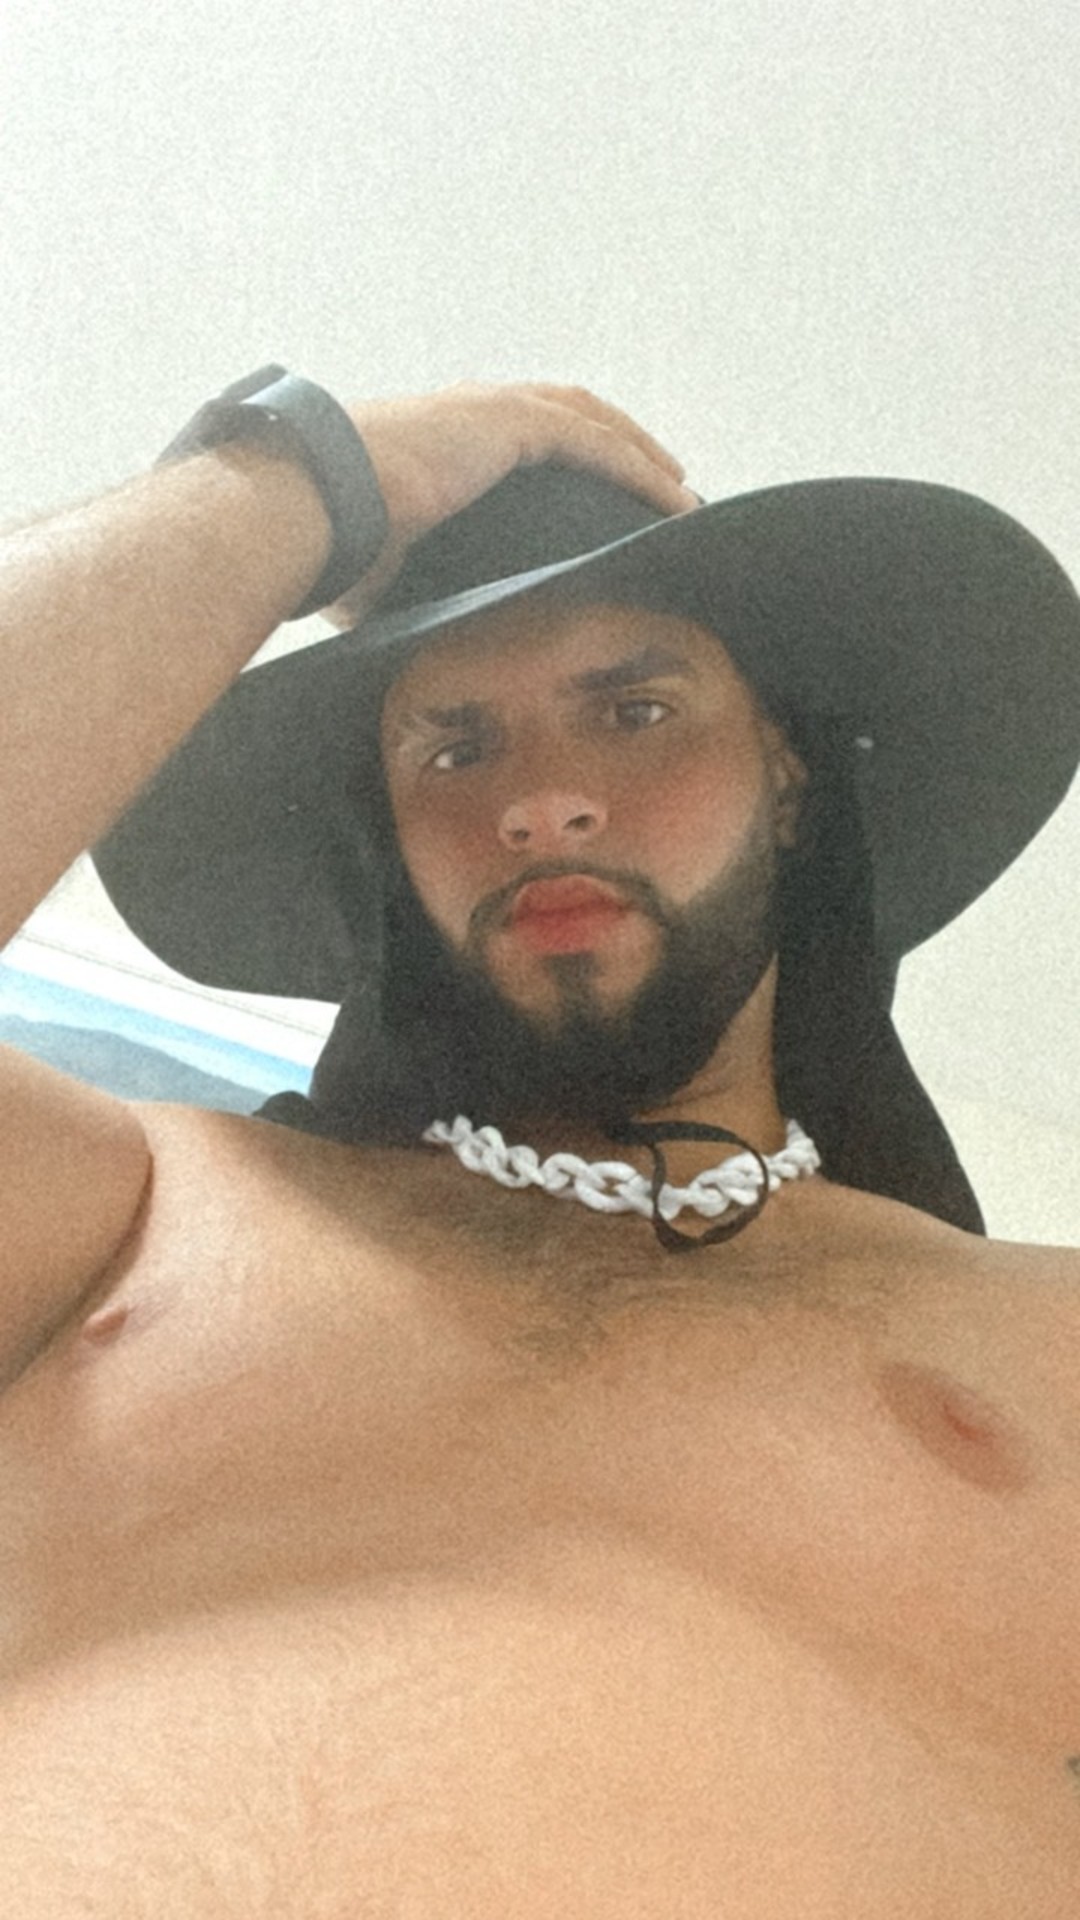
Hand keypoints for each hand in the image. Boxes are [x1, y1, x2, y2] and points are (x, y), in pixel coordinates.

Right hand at [324, 381, 697, 624]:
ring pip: (591, 422)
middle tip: (660, 492)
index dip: (569, 460)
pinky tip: (672, 494)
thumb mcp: (384, 574)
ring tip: (680, 491)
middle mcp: (468, 415)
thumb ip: (414, 595)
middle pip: (569, 419)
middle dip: (620, 449)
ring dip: (641, 453)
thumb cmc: (326, 548)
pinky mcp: (505, 421)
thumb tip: (421, 647)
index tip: (603, 501)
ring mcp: (488, 411)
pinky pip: (593, 442)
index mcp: (441, 443)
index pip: (522, 440)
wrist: (303, 505)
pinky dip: (636, 467)